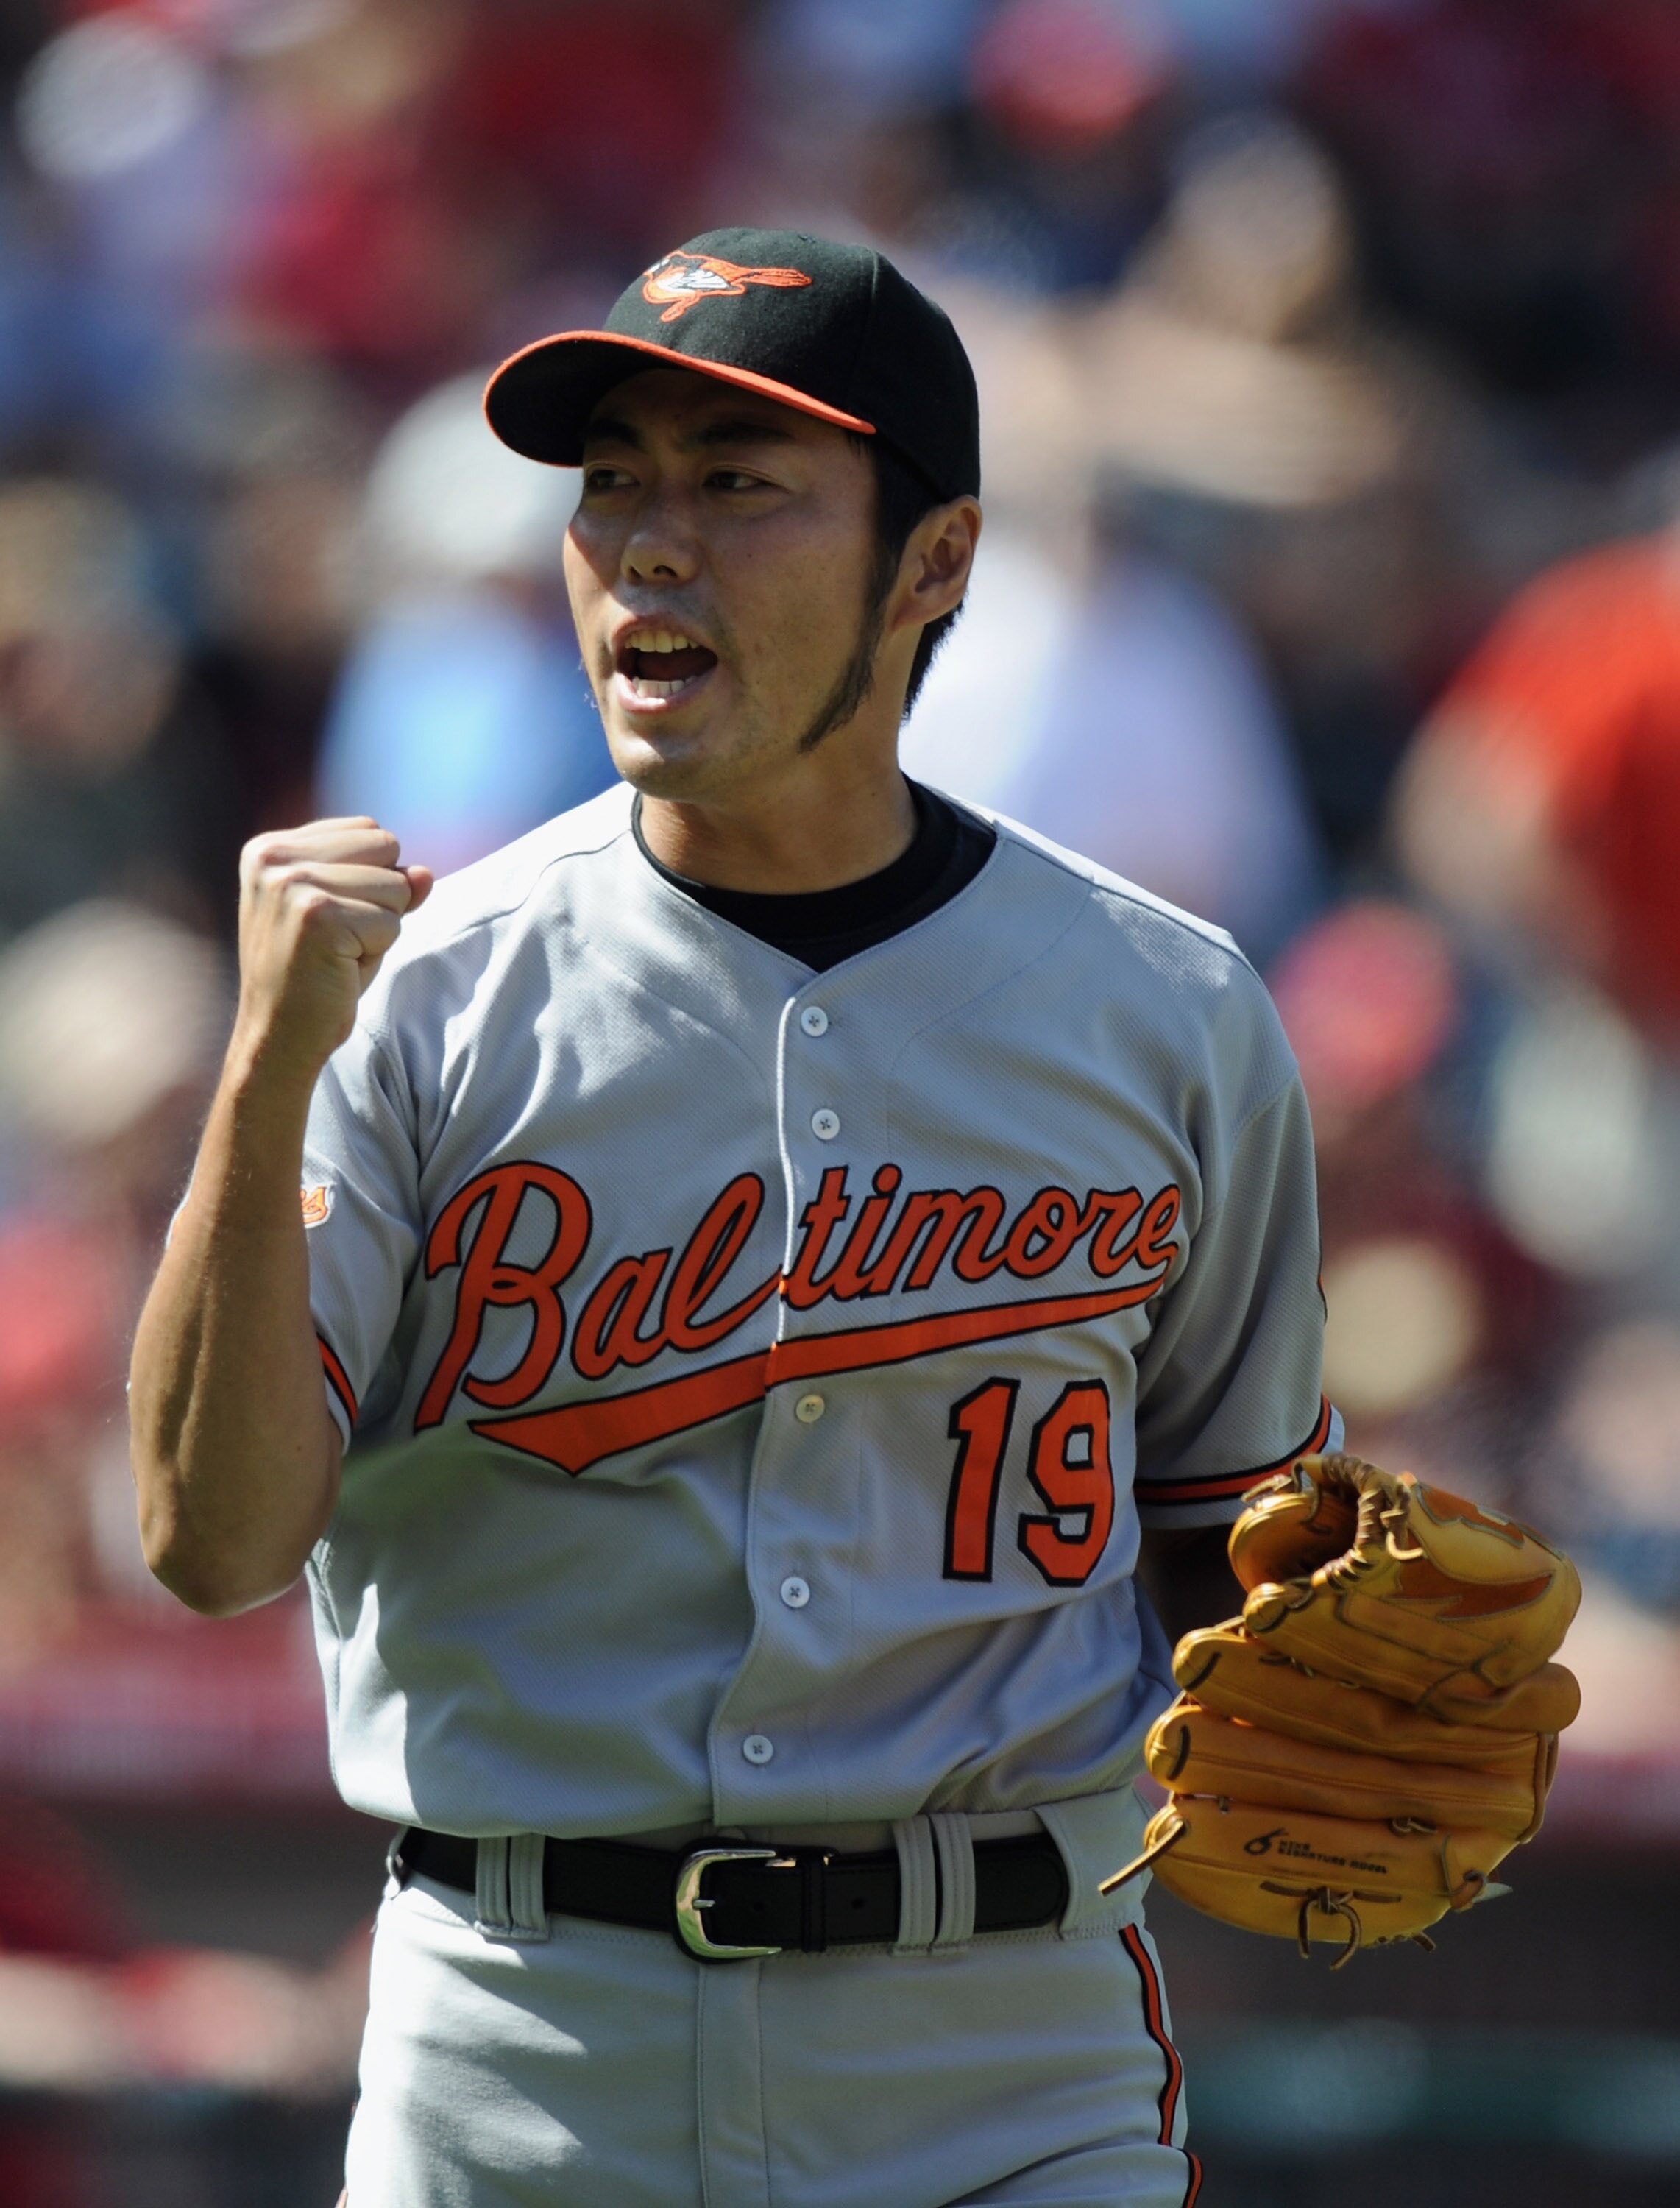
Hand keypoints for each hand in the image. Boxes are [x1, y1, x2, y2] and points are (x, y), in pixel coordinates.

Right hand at [232, 818, 431, 1086]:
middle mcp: (273, 857)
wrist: (278, 1038)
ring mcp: (292, 883)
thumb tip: (425, 872)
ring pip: (395, 885)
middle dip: (380, 898)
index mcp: (270, 847)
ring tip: (337, 955)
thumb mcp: (349, 916)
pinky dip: (377, 951)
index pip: (369, 830)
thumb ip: (387, 884)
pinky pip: (392, 921)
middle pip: (386, 846)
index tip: (329, 920)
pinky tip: (339, 969)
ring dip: (380, 927)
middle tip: (337, 939)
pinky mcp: (317, 915)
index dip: (370, 879)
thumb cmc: (314, 977)